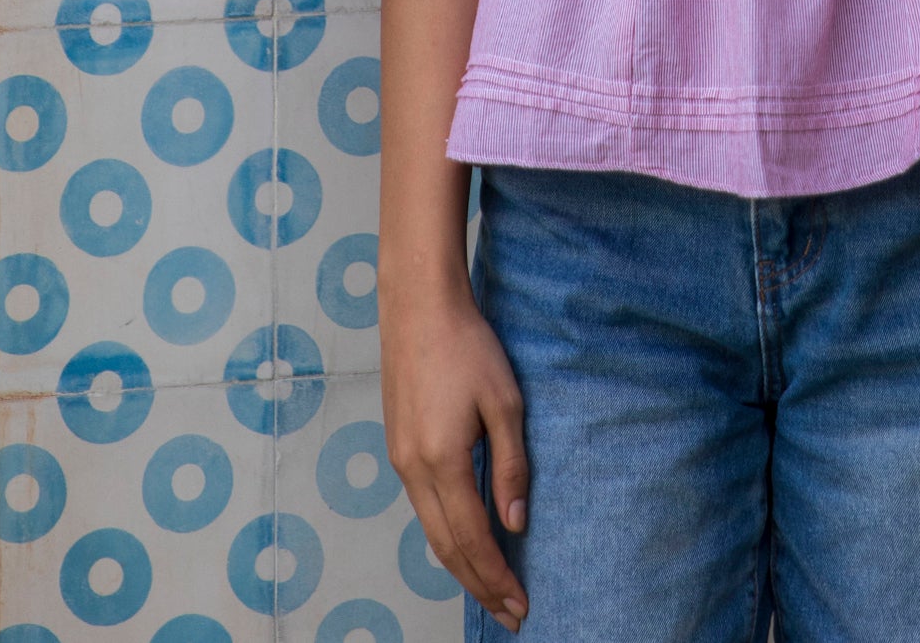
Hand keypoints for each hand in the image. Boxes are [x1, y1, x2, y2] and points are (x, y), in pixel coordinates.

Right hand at [380, 276, 531, 630]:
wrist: (418, 307)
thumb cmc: (467, 346)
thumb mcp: (504, 402)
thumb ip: (511, 465)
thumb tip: (516, 522)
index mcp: (441, 462)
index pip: (473, 539)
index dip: (497, 577)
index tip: (520, 605)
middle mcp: (413, 471)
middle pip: (447, 547)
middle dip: (479, 585)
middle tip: (509, 614)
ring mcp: (400, 460)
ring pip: (430, 531)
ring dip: (461, 565)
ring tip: (490, 589)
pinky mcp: (399, 447)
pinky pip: (423, 508)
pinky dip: (445, 536)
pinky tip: (464, 541)